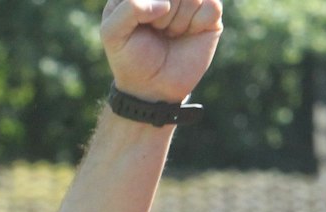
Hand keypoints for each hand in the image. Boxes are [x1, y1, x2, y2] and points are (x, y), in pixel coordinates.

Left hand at [101, 0, 223, 104]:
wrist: (152, 87)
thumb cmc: (130, 57)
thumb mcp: (113, 32)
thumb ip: (129, 8)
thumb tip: (165, 2)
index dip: (151, 3)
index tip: (143, 21)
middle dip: (164, 13)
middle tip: (157, 29)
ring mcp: (190, 1)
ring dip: (178, 20)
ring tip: (170, 33)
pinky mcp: (210, 15)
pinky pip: (212, 5)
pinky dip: (197, 23)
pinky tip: (188, 33)